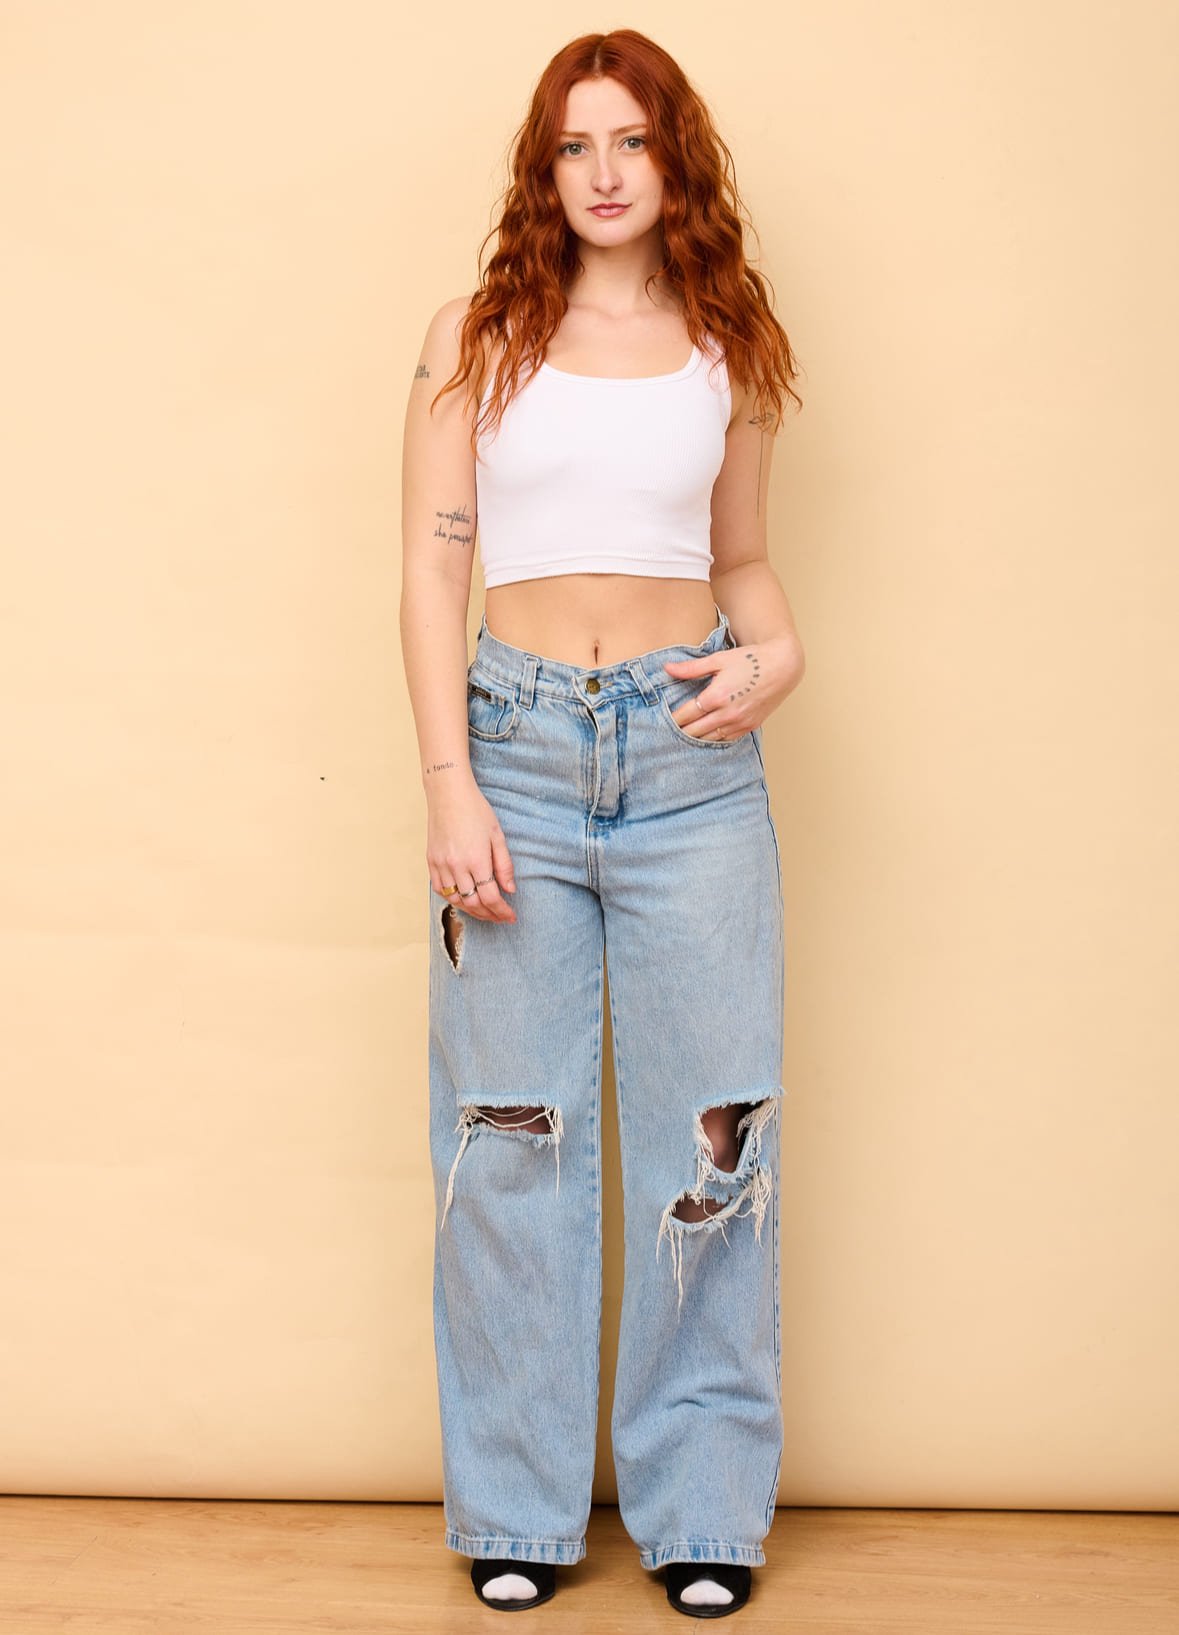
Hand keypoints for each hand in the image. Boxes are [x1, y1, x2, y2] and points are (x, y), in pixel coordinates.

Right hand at [427, 784, 516, 922]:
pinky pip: (440, 890)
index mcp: (477, 859)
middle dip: (489, 915)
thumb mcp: (498, 836)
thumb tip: (509, 890)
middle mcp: (457, 866)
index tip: (511, 917)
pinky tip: (464, 900)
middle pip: (474, 903)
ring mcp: (441, 865)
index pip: (490, 897)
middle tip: (500, 917)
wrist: (448, 794)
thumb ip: (504, 865)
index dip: (502, 911)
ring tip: (485, 912)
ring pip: (456, 900)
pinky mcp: (431, 861)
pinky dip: (453, 899)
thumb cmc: (476, 810)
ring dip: (472, 910)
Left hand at [663, 635, 802, 741]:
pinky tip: (705, 736)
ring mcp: (740, 722)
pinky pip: (726, 739)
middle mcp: (727, 713)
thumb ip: (691, 668)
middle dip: (680, 732)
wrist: (782, 667)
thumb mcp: (718, 660)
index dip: (672, 719)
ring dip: (696, 738)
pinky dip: (714, 739)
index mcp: (716, 697)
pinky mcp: (750, 726)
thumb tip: (667, 668)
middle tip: (667, 732)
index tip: (663, 720)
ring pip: (709, 739)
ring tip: (683, 737)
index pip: (685, 715)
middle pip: (694, 731)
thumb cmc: (750, 659)